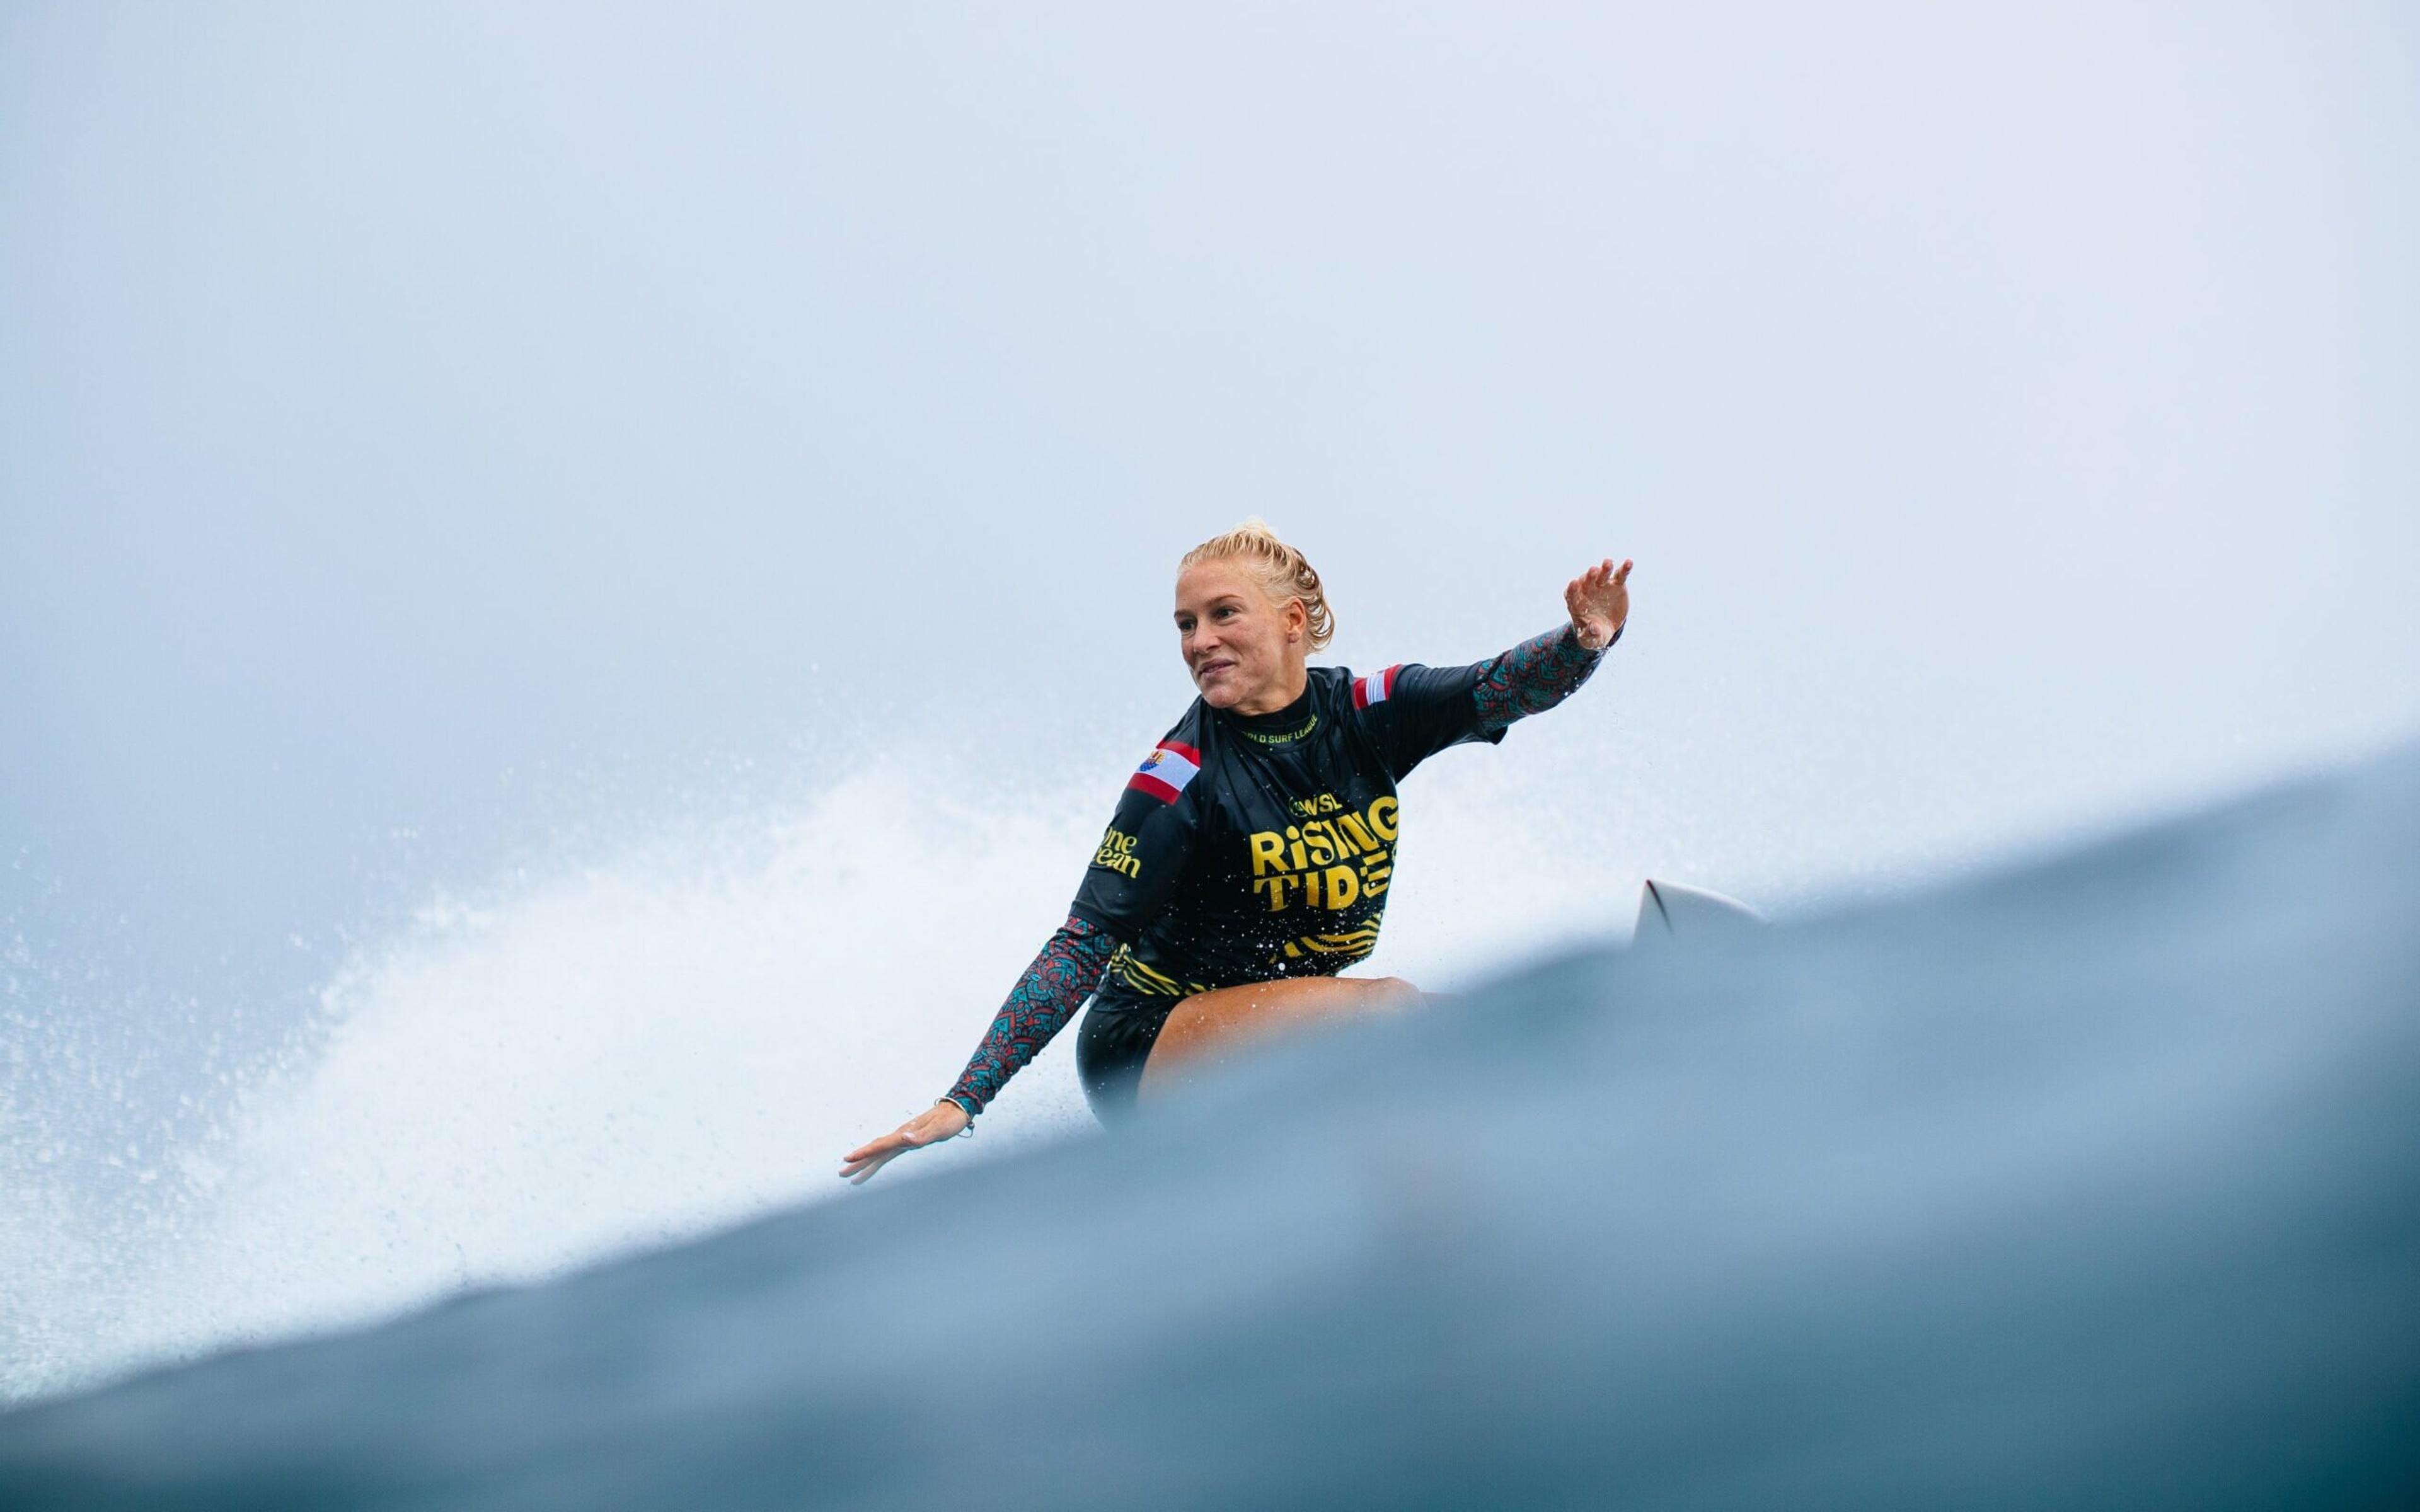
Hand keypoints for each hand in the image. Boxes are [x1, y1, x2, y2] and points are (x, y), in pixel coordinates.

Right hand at [839, 1100, 970, 1184]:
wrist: (957, 1109)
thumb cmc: (949, 1120)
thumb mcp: (938, 1129)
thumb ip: (922, 1135)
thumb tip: (905, 1138)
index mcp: (904, 1134)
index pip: (880, 1145)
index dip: (865, 1153)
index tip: (848, 1159)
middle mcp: (901, 1136)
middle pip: (875, 1151)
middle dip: (859, 1162)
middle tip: (841, 1173)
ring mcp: (904, 1138)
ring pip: (880, 1153)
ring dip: (866, 1164)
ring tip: (851, 1175)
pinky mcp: (909, 1140)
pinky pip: (889, 1152)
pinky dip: (879, 1160)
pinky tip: (875, 1164)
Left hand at [1565, 558, 1631, 650]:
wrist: (1605, 629)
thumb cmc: (1593, 634)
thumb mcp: (1591, 639)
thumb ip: (1590, 634)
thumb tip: (1594, 627)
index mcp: (1576, 603)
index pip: (1571, 594)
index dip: (1572, 589)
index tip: (1573, 584)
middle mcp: (1587, 591)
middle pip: (1586, 580)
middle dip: (1589, 576)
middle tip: (1593, 571)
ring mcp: (1602, 586)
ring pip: (1602, 574)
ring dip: (1605, 568)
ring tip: (1608, 563)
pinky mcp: (1616, 585)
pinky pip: (1620, 575)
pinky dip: (1625, 569)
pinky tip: (1629, 563)